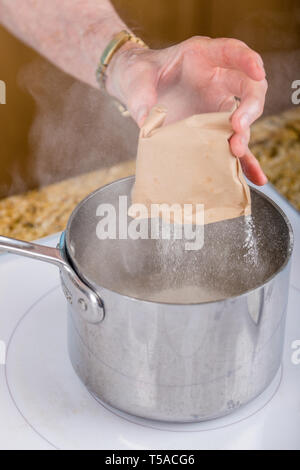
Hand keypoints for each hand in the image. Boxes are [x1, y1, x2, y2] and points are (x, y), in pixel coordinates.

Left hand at [106, 36, 267, 184]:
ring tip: (235, 151)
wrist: (135, 90)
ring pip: (243, 120)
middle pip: (248, 88)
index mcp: (202, 57)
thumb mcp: (136, 79)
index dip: (248, 60)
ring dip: (243, 137)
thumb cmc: (139, 75)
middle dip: (250, 107)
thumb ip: (141, 96)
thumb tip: (146, 120)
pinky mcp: (213, 129)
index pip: (233, 52)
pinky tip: (256, 178)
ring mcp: (217, 106)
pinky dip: (245, 163)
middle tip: (238, 126)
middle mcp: (218, 80)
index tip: (257, 72)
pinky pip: (232, 145)